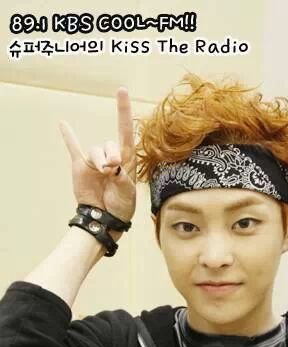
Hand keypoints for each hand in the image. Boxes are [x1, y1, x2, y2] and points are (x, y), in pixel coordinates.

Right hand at [59, 87, 135, 223]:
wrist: (104, 217)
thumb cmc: (121, 206)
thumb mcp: (128, 192)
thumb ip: (123, 177)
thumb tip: (112, 166)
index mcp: (126, 160)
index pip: (126, 131)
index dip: (123, 112)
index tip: (122, 91)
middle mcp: (111, 157)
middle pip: (110, 144)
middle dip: (112, 155)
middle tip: (113, 170)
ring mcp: (95, 161)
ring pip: (95, 150)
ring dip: (99, 161)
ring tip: (103, 174)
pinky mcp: (81, 166)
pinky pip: (74, 148)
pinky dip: (68, 137)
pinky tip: (63, 124)